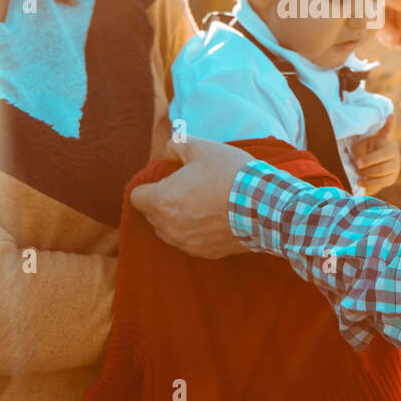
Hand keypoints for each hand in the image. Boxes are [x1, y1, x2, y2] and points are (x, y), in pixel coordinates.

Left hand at [129, 137, 254, 258]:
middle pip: (152, 214)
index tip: (167, 179)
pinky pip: (190, 241)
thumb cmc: (229, 174)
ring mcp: (186, 243)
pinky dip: (196, 231)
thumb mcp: (201, 147)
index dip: (149, 185)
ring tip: (202, 203)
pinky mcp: (204, 253)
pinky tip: (215, 218)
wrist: (264, 206)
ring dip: (177, 218)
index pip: (136, 196)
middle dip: (163, 201)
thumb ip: (176, 146)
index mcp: (161, 201)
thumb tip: (167, 153)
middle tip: (188, 187)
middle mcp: (167, 227)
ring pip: (169, 230)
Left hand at [352, 115, 400, 195]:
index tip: (390, 115)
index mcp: (386, 140)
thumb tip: (361, 159)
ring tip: (358, 173)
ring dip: (368, 173)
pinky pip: (382, 182)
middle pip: (384, 156)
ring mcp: (395, 165)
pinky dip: (369, 183)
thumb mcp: (359, 148)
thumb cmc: (364, 153)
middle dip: (369, 161)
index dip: (390, 123)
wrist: (369, 167)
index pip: (389, 131)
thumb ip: (360, 151)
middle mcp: (394, 151)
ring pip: (383, 171)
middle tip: (357, 164)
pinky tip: (360, 182)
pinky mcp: (392, 178)